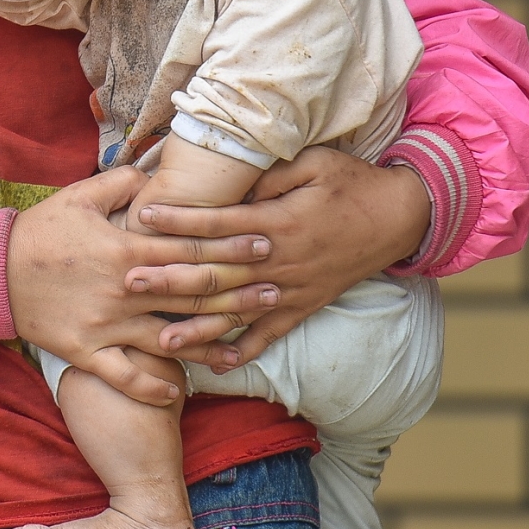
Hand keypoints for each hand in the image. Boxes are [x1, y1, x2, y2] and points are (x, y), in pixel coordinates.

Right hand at [5, 166, 280, 404]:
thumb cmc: (39, 232)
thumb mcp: (79, 197)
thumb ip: (123, 183)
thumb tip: (157, 169)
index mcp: (126, 249)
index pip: (190, 246)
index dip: (231, 244)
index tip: (264, 243)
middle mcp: (124, 290)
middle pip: (192, 293)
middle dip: (238, 291)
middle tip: (275, 290)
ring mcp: (107, 325)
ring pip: (169, 338)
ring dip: (209, 342)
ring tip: (243, 346)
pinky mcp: (87, 352)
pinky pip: (125, 376)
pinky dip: (152, 385)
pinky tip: (178, 392)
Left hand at [123, 147, 431, 362]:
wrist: (398, 217)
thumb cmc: (350, 182)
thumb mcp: (313, 163)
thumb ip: (269, 174)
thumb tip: (230, 181)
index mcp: (279, 222)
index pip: (219, 223)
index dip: (181, 221)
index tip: (143, 218)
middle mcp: (281, 261)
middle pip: (218, 273)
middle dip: (171, 278)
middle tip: (130, 283)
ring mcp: (291, 289)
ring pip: (236, 312)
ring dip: (196, 326)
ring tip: (158, 339)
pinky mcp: (303, 306)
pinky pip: (269, 335)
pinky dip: (242, 352)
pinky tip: (212, 365)